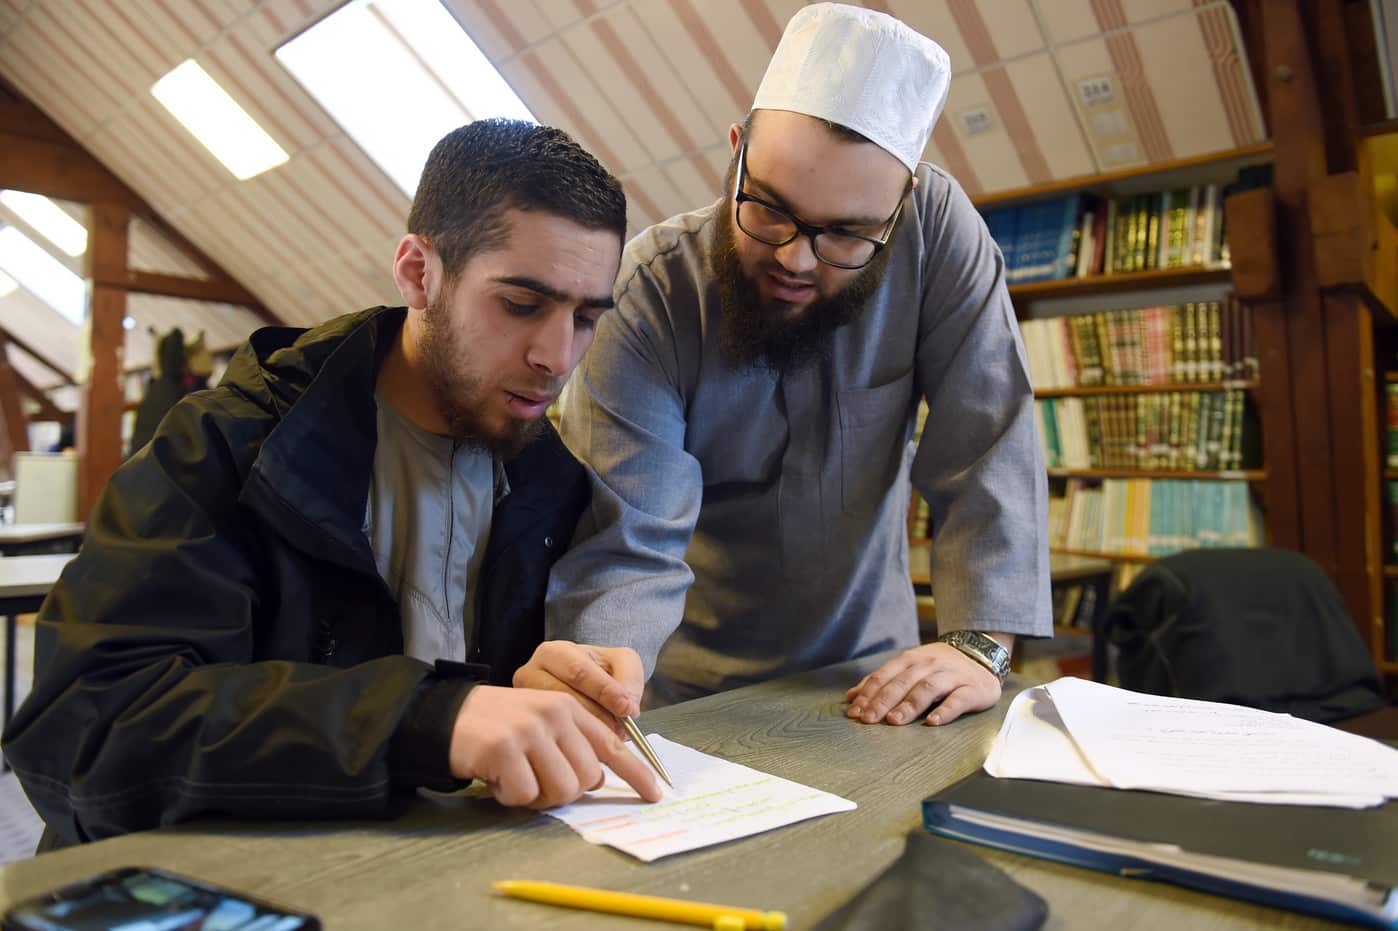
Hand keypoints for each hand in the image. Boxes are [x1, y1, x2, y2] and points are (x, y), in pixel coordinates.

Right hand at [448, 685, 662, 807]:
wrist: (448, 716)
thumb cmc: (499, 727)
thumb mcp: (541, 724)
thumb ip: (571, 745)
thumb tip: (595, 780)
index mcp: (568, 707)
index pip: (611, 744)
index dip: (636, 772)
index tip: (655, 794)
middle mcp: (554, 714)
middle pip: (585, 779)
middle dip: (563, 791)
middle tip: (535, 780)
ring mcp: (529, 730)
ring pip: (560, 791)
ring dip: (537, 796)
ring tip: (515, 777)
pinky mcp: (504, 749)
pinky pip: (525, 796)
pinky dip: (510, 796)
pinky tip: (497, 777)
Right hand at [513, 641, 644, 738]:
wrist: (585, 685)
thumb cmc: (600, 671)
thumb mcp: (620, 662)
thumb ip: (629, 677)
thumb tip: (628, 706)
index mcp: (552, 653)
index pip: (577, 672)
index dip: (605, 691)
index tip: (626, 708)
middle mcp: (530, 677)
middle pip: (564, 701)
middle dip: (599, 716)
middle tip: (622, 729)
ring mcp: (525, 705)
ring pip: (559, 725)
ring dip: (590, 735)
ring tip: (610, 739)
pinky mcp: (527, 730)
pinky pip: (554, 742)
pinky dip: (578, 748)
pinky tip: (593, 747)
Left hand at [844, 643, 1001, 726]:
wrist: (982, 654)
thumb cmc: (939, 666)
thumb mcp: (909, 667)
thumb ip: (882, 681)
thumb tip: (851, 696)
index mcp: (910, 659)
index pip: (885, 676)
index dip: (868, 694)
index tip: (854, 712)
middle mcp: (929, 664)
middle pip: (902, 683)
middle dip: (883, 701)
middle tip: (869, 719)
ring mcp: (951, 676)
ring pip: (927, 689)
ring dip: (909, 705)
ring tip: (895, 721)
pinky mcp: (972, 689)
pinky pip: (958, 700)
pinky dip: (945, 711)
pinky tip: (933, 722)